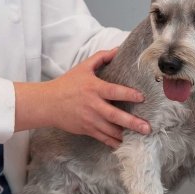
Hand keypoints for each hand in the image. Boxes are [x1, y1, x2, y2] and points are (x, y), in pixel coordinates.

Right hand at [14, 49, 150, 147]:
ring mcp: (90, 119)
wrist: (47, 103)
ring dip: (126, 134)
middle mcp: (93, 105)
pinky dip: (114, 142)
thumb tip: (118, 49)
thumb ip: (101, 57)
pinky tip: (124, 144)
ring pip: (111, 130)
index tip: (142, 98)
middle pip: (115, 115)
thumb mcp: (83, 67)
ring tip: (142, 137)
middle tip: (147, 128)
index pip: (114, 91)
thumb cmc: (67, 84)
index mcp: (94, 88)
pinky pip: (103, 138)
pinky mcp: (86, 129)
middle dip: (132, 122)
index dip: (128, 94)